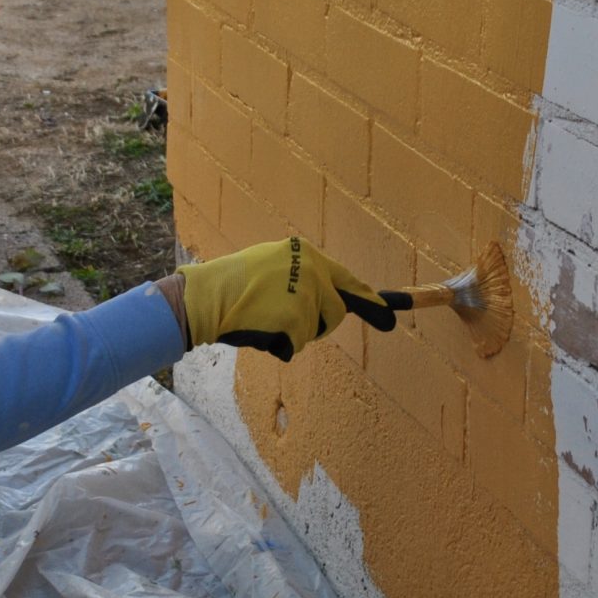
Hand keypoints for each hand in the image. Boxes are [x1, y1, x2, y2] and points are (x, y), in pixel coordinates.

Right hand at [177, 236, 401, 360]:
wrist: (208, 296)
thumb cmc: (234, 283)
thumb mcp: (272, 264)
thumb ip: (301, 276)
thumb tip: (328, 295)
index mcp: (306, 254)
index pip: (347, 279)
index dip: (369, 299)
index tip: (389, 315)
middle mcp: (312, 271)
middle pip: (336, 311)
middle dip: (319, 322)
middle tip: (286, 320)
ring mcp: (305, 295)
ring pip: (315, 330)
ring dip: (294, 332)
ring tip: (264, 317)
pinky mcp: (296, 320)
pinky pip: (296, 343)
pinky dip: (279, 343)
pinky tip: (259, 328)